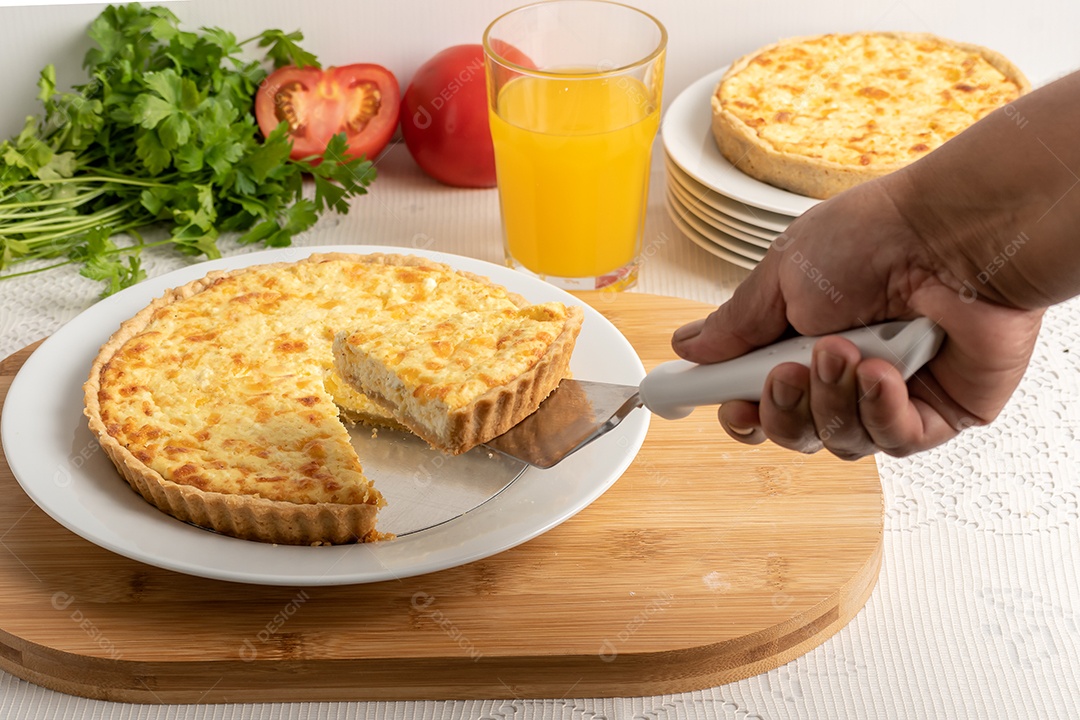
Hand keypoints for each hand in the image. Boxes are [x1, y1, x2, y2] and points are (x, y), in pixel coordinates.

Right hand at [670, 177, 1043, 458]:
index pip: (761, 400)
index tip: (725, 404)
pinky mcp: (939, 412)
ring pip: (840, 441)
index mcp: (803, 341)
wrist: (955, 230)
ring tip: (845, 351)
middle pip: (794, 433)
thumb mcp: (782, 274)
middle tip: (788, 371)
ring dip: (832, 398)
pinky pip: (893, 441)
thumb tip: (689, 346)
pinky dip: (880, 410)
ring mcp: (893, 396)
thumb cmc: (876, 236)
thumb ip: (736, 322)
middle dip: (783, 409)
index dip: (742, 412)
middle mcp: (846, 373)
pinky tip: (883, 372)